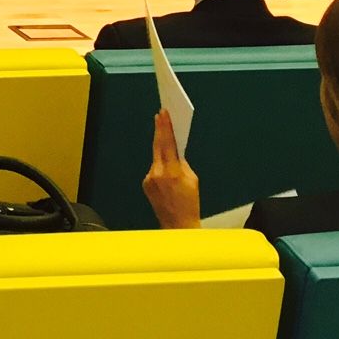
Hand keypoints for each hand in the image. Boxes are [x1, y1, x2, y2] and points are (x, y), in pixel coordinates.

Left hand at [142, 110, 201, 228]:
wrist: (178, 225)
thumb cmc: (190, 203)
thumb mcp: (192, 179)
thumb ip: (182, 163)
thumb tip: (175, 151)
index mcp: (172, 171)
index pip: (168, 143)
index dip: (165, 127)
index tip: (164, 113)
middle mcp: (157, 173)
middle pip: (158, 146)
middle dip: (159, 129)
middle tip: (160, 114)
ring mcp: (149, 179)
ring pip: (156, 158)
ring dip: (161, 149)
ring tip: (165, 135)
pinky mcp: (145, 184)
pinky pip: (154, 169)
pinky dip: (160, 165)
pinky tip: (166, 166)